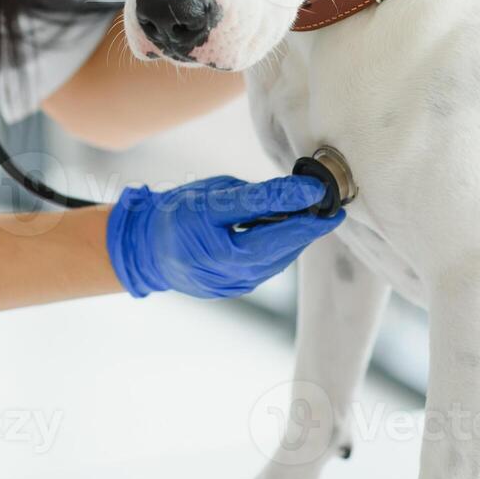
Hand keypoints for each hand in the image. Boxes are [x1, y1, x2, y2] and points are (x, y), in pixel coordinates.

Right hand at [105, 174, 345, 298]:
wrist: (147, 252)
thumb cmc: (176, 214)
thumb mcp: (210, 195)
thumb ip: (252, 196)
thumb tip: (295, 191)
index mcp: (214, 239)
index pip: (265, 217)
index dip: (297, 202)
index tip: (321, 188)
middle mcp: (225, 268)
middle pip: (278, 244)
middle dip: (308, 224)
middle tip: (332, 204)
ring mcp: (231, 283)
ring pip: (277, 259)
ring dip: (298, 237)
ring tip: (315, 214)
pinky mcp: (235, 289)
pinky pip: (267, 267)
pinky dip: (281, 248)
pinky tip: (289, 231)